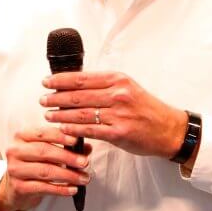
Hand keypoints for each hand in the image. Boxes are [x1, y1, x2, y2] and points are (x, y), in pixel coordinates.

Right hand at [0, 126, 91, 210]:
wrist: (14, 187)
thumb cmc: (34, 165)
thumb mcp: (47, 152)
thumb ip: (66, 147)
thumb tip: (87, 147)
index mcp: (21, 137)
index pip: (42, 133)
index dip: (60, 136)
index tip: (76, 140)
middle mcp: (14, 151)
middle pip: (43, 151)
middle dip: (67, 157)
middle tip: (85, 162)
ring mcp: (15, 169)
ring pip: (45, 171)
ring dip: (68, 175)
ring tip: (84, 178)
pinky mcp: (18, 187)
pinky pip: (43, 188)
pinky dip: (60, 189)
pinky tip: (73, 189)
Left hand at [41, 71, 187, 158]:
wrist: (169, 129)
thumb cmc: (145, 108)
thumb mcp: (127, 87)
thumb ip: (103, 85)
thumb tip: (73, 83)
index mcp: (118, 80)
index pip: (81, 78)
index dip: (60, 80)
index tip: (46, 82)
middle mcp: (118, 95)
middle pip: (77, 95)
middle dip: (55, 98)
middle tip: (42, 100)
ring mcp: (118, 114)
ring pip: (80, 113)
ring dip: (59, 114)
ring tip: (48, 115)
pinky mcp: (118, 133)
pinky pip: (88, 130)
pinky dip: (72, 129)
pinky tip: (62, 128)